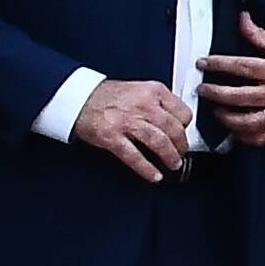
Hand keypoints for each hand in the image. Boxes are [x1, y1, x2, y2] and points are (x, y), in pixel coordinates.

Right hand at [71, 76, 194, 180]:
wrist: (78, 98)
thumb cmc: (108, 95)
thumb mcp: (140, 89)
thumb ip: (158, 102)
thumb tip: (176, 120)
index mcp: (153, 91)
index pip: (183, 112)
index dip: (186, 127)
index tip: (185, 134)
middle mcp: (143, 105)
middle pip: (174, 129)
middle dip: (182, 146)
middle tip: (181, 153)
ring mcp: (127, 121)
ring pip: (159, 142)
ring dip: (170, 157)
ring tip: (173, 164)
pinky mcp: (111, 136)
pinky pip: (134, 156)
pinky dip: (147, 168)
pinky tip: (154, 176)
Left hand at [197, 17, 264, 146]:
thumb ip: (259, 34)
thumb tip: (241, 18)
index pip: (241, 68)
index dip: (218, 64)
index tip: (202, 63)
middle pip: (237, 96)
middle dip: (214, 93)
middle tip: (202, 89)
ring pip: (246, 122)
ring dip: (225, 117)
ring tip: (215, 109)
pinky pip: (259, 138)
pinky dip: (242, 136)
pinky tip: (233, 128)